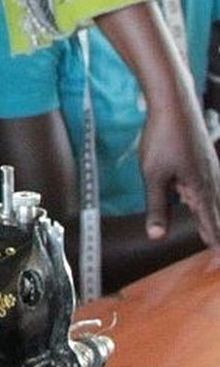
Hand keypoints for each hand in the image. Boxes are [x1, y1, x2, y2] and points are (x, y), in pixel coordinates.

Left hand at [137, 83, 219, 245]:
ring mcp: (210, 169)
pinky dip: (208, 200)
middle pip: (216, 213)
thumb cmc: (162, 138)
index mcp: (201, 189)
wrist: (174, 104)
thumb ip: (156, 207)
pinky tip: (200, 199)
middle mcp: (211, 181)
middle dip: (216, 233)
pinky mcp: (204, 160)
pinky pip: (210, 186)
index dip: (214, 243)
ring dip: (212, 217)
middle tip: (218, 255)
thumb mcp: (153, 176)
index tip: (218, 262)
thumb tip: (156, 236)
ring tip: (211, 233)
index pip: (210, 223)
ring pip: (214, 199)